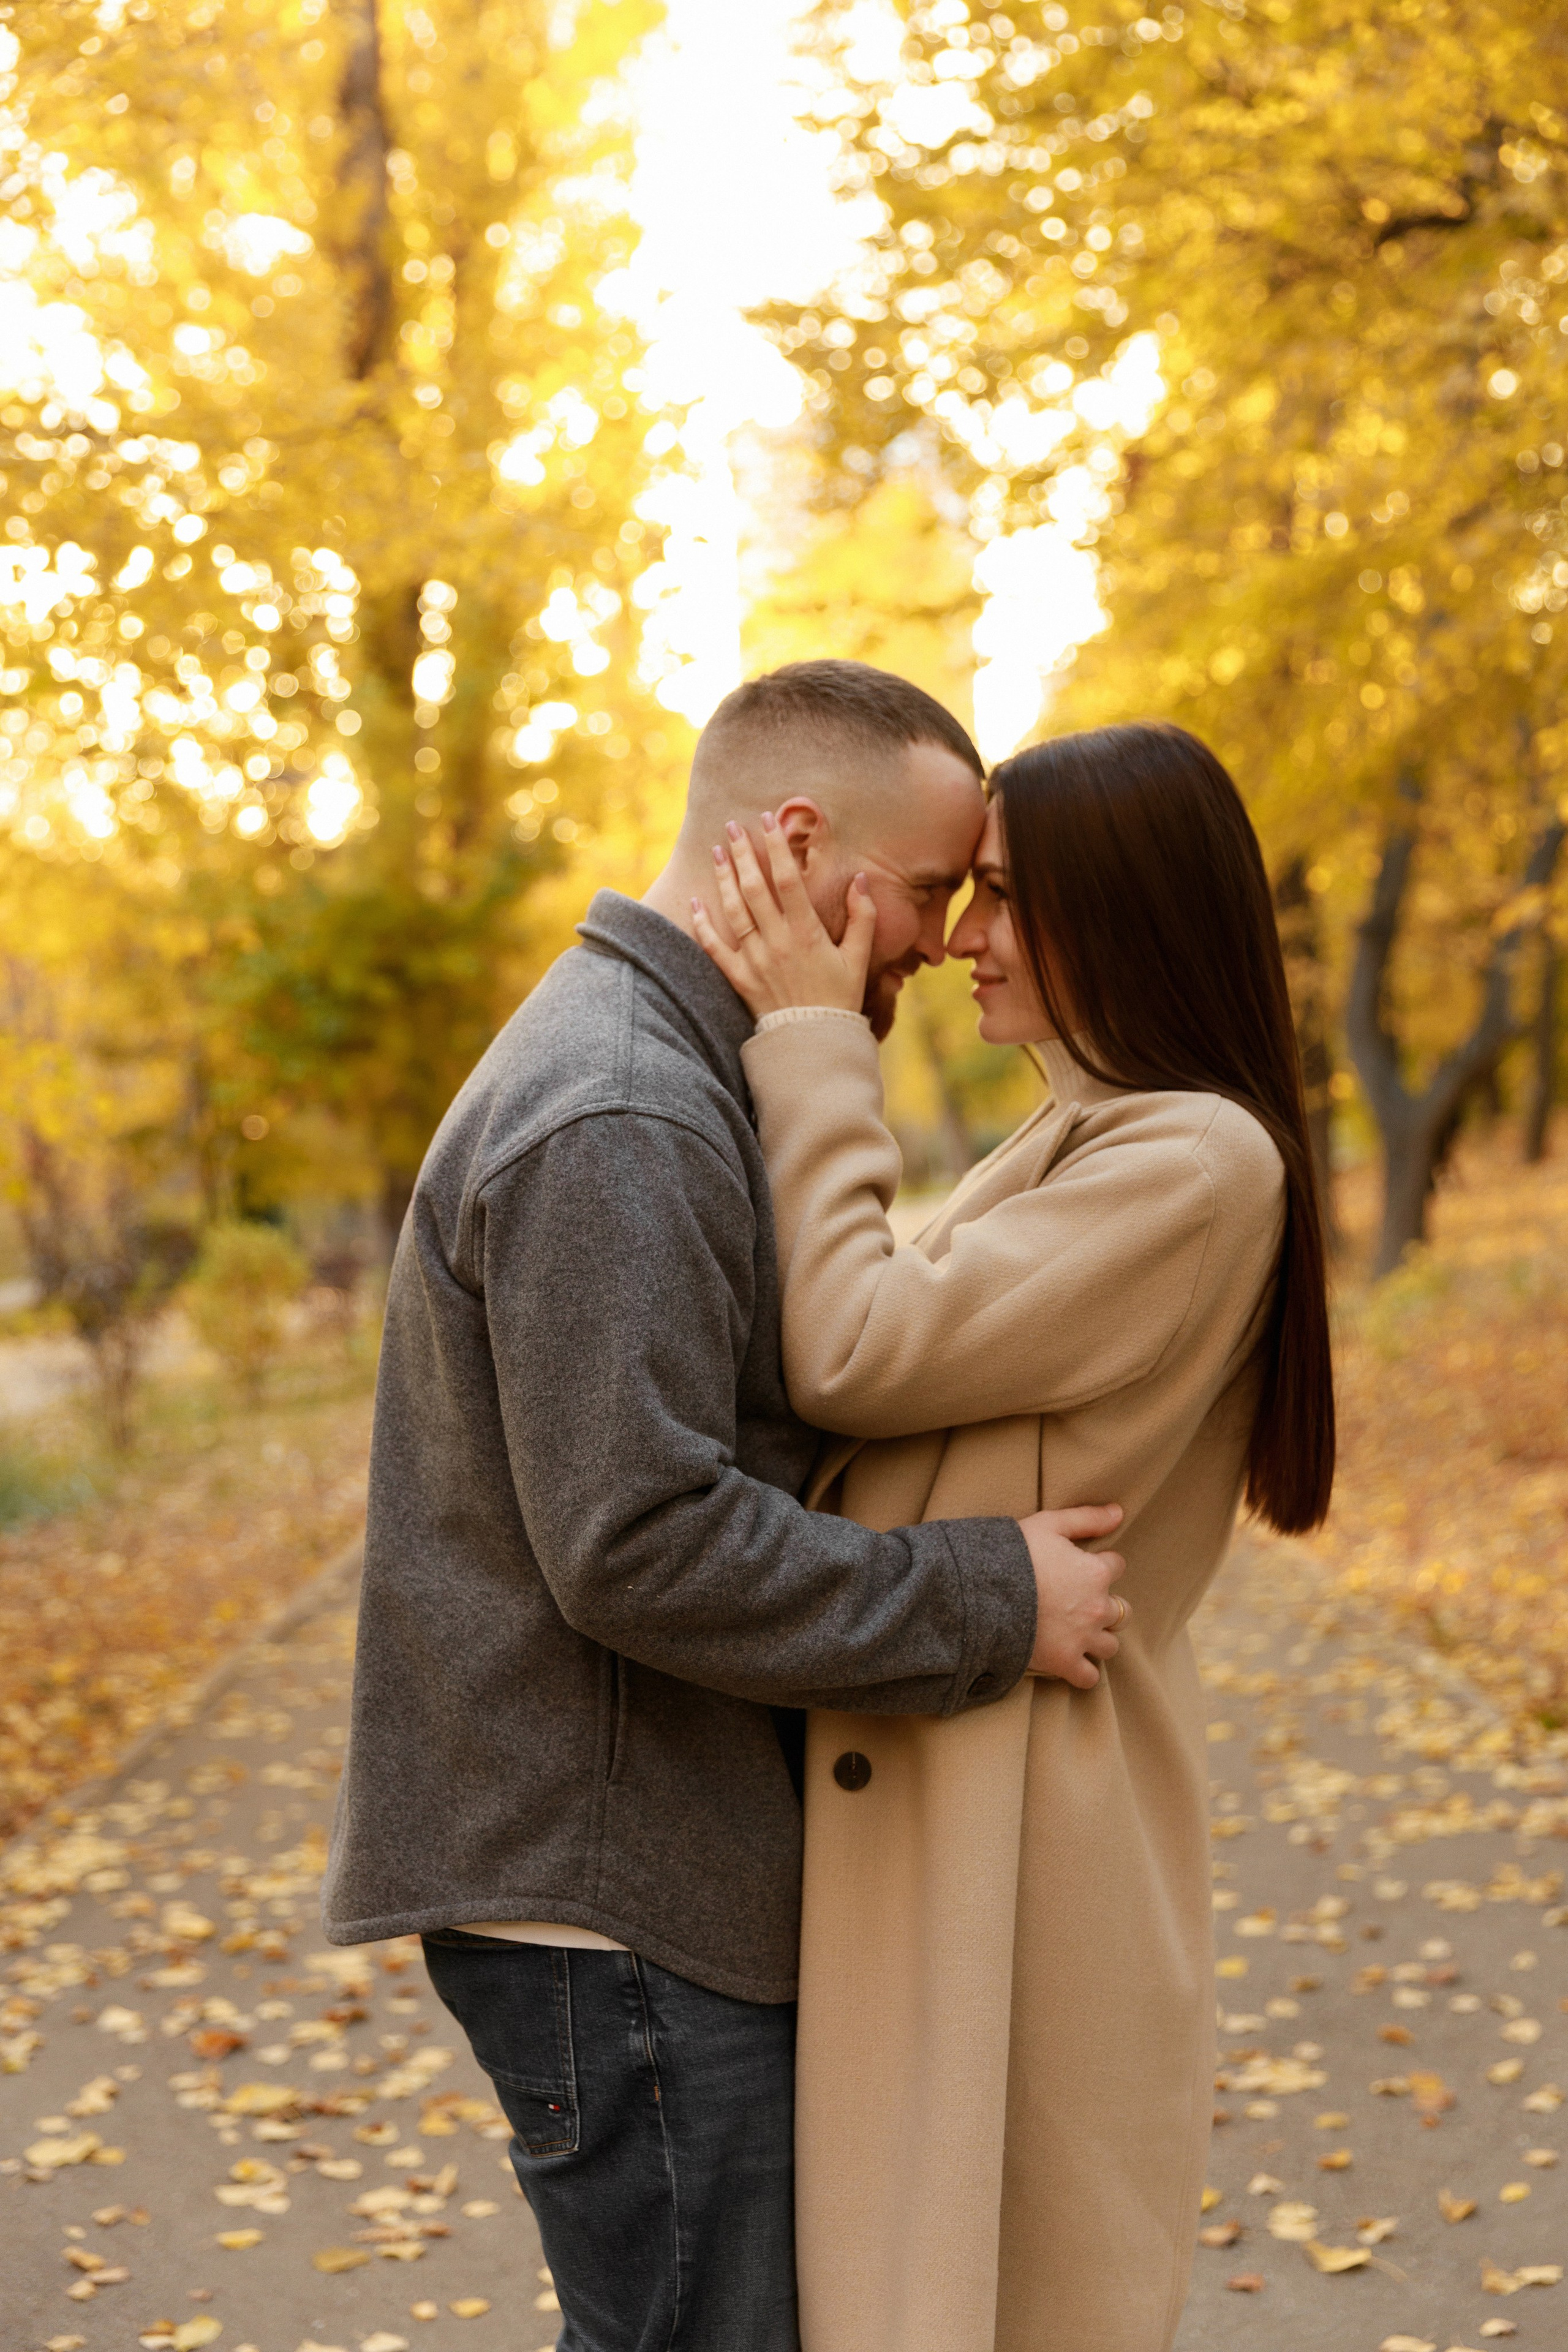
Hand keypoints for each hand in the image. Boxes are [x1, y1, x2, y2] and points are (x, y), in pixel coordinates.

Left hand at [690, 813, 876, 1018]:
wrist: (814, 1043)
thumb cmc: (839, 1000)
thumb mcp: (858, 958)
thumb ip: (862, 917)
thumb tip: (861, 879)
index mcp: (807, 934)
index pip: (788, 880)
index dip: (777, 847)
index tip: (768, 820)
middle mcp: (777, 942)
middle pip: (755, 888)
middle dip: (744, 853)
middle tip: (733, 826)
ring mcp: (755, 960)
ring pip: (734, 911)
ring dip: (724, 878)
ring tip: (717, 851)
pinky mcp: (739, 978)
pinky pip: (715, 948)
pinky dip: (703, 924)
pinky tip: (695, 900)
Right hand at [1019, 1504, 1127, 1689]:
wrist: (982, 1592)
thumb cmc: (1013, 1553)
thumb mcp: (1048, 1524)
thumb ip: (1087, 1518)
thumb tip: (1119, 1512)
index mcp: (1096, 1572)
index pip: (1116, 1565)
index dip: (1099, 1564)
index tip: (1078, 1567)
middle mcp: (1097, 1607)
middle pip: (1122, 1610)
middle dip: (1105, 1606)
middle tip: (1078, 1603)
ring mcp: (1083, 1638)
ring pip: (1109, 1645)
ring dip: (1098, 1639)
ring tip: (1076, 1633)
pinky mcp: (1065, 1662)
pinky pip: (1089, 1677)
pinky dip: (1083, 1672)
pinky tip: (1070, 1661)